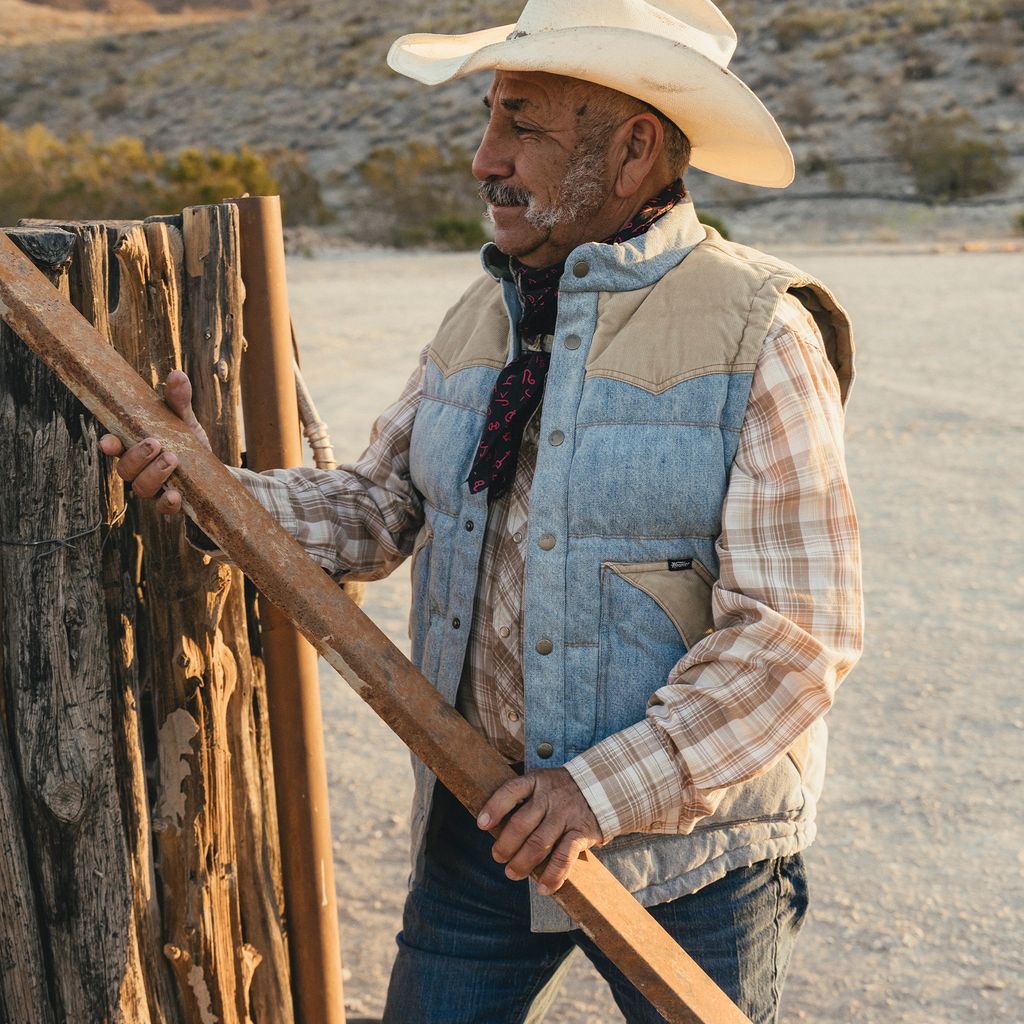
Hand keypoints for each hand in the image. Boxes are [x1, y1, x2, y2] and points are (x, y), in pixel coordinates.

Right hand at [98, 370, 210, 514]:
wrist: (214, 471)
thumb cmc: (189, 442)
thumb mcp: (185, 420)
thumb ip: (179, 401)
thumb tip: (177, 375)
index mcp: (136, 446)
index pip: (114, 447)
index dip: (108, 445)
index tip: (109, 441)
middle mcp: (140, 470)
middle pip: (125, 469)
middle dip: (137, 457)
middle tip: (156, 444)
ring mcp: (155, 488)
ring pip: (141, 488)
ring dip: (153, 475)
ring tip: (172, 460)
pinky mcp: (171, 502)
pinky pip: (162, 508)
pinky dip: (167, 502)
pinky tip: (175, 495)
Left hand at [477, 767, 603, 895]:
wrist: (602, 786)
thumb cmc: (561, 790)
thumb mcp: (542, 783)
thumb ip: (524, 800)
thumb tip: (494, 827)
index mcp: (536, 782)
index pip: (511, 791)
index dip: (494, 808)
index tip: (481, 825)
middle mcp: (549, 798)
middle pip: (521, 824)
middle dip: (506, 845)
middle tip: (498, 857)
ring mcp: (565, 815)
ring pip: (539, 843)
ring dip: (522, 862)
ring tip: (512, 873)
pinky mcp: (581, 833)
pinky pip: (564, 857)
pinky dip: (553, 875)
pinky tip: (543, 888)